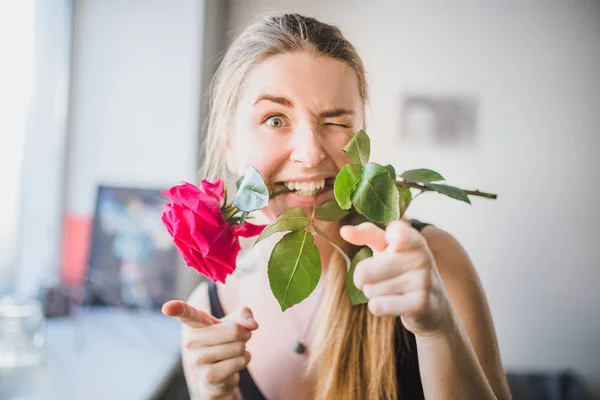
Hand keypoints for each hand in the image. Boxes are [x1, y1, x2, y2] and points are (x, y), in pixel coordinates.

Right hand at [162, 301, 257, 398]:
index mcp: (194, 324)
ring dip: (244, 348)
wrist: (220, 373)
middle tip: (237, 337)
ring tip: (232, 351)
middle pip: (234, 330)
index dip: (176, 309)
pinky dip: (245, 359)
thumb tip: (252, 325)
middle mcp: (191, 341)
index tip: (167, 308)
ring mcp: (197, 360)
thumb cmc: (225, 339)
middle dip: (244, 333)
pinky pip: (240, 361)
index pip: (185, 314)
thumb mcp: (235, 321)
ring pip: (239, 346)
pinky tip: (233, 362)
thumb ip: (244, 315)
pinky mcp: (208, 376)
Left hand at [340, 220, 451, 335]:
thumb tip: (344, 230)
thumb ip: (367, 235)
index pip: (395, 231)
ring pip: (370, 290)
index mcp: (414, 239)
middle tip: (379, 279)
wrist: (433, 306)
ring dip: (374, 294)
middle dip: (363, 279)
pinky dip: (378, 307)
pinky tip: (394, 304)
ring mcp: (423, 281)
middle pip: (364, 271)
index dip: (386, 240)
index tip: (391, 246)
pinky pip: (378, 306)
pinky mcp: (420, 304)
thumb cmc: (402, 271)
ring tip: (392, 291)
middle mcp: (422, 257)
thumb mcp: (388, 248)